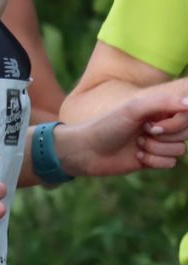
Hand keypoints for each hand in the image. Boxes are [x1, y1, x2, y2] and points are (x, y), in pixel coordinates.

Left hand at [59, 82, 187, 177]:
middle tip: (141, 133)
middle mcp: (161, 125)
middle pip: (186, 133)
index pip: (187, 115)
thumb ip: (163, 102)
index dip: (175, 124)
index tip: (151, 124)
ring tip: (137, 145)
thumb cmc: (107, 126)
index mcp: (159, 109)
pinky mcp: (153, 160)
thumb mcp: (133, 109)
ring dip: (157, 149)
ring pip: (180, 150)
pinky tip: (136, 157)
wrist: (87, 151)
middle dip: (164, 136)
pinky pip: (170, 163)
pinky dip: (154, 161)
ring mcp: (157, 143)